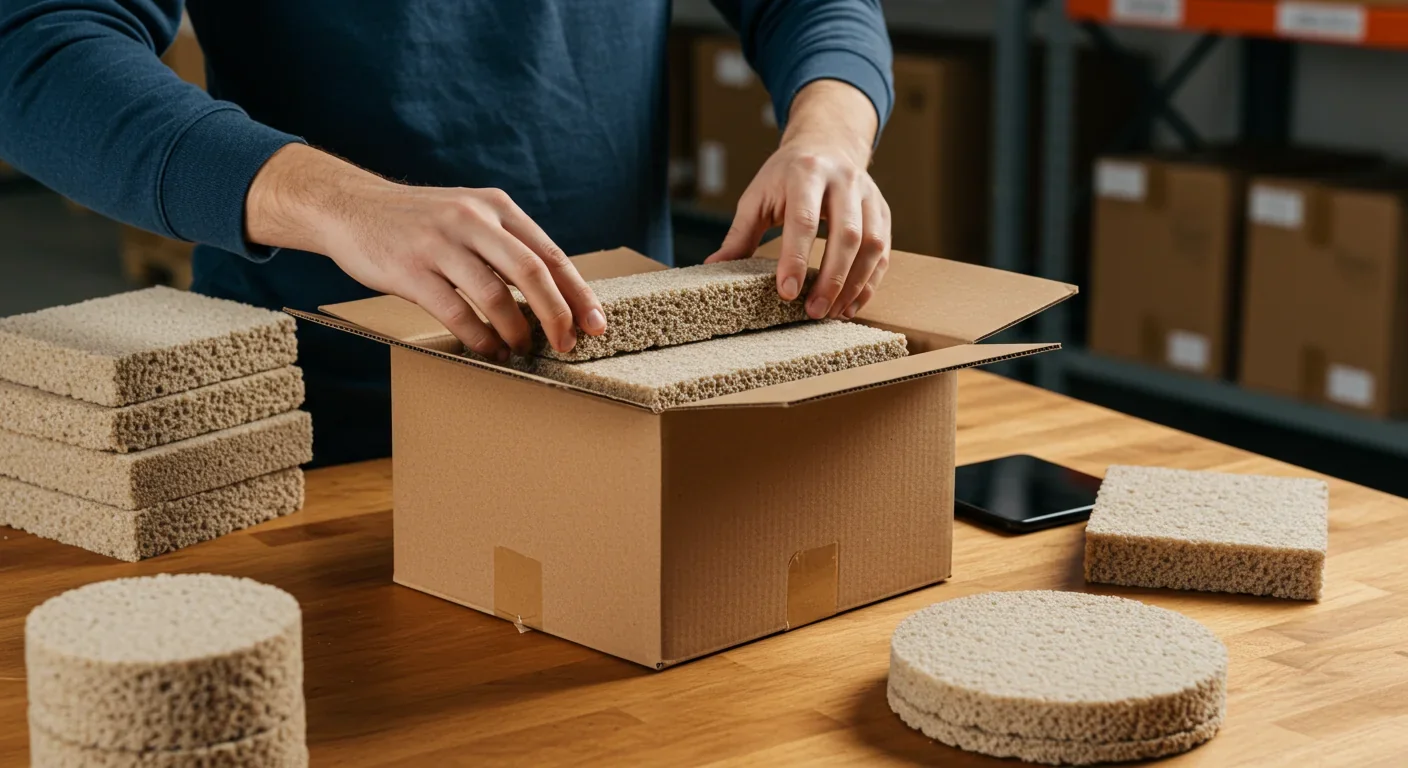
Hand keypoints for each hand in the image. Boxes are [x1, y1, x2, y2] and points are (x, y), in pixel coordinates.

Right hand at [245, 144, 605, 360]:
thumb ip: (505, 245)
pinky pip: (457, 311)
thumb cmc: (418, 222)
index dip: (578, 294)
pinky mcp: (410, 269)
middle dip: (558, 316)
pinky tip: (488, 350)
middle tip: (567, 345)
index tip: (596, 325)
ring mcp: (440, 243)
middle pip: (533, 273)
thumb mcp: (468, 215)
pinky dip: (479, 337)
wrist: (349, 206)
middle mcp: (472, 220)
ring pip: (496, 295)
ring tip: (522, 350)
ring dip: (516, 331)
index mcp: (495, 207)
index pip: (550, 254)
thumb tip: (554, 295)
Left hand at [706, 79, 890, 320]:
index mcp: (806, 173)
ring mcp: (868, 195)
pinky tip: (851, 304)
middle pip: (847, 234)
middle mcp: (843, 181)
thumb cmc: (786, 174)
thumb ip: (740, 233)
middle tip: (813, 312)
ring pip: (872, 245)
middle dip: (832, 279)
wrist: (826, 143)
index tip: (787, 293)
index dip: (795, 258)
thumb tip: (713, 265)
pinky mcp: (882, 211)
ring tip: (833, 313)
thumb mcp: (758, 195)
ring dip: (855, 285)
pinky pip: (883, 251)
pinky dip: (870, 282)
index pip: (803, 220)